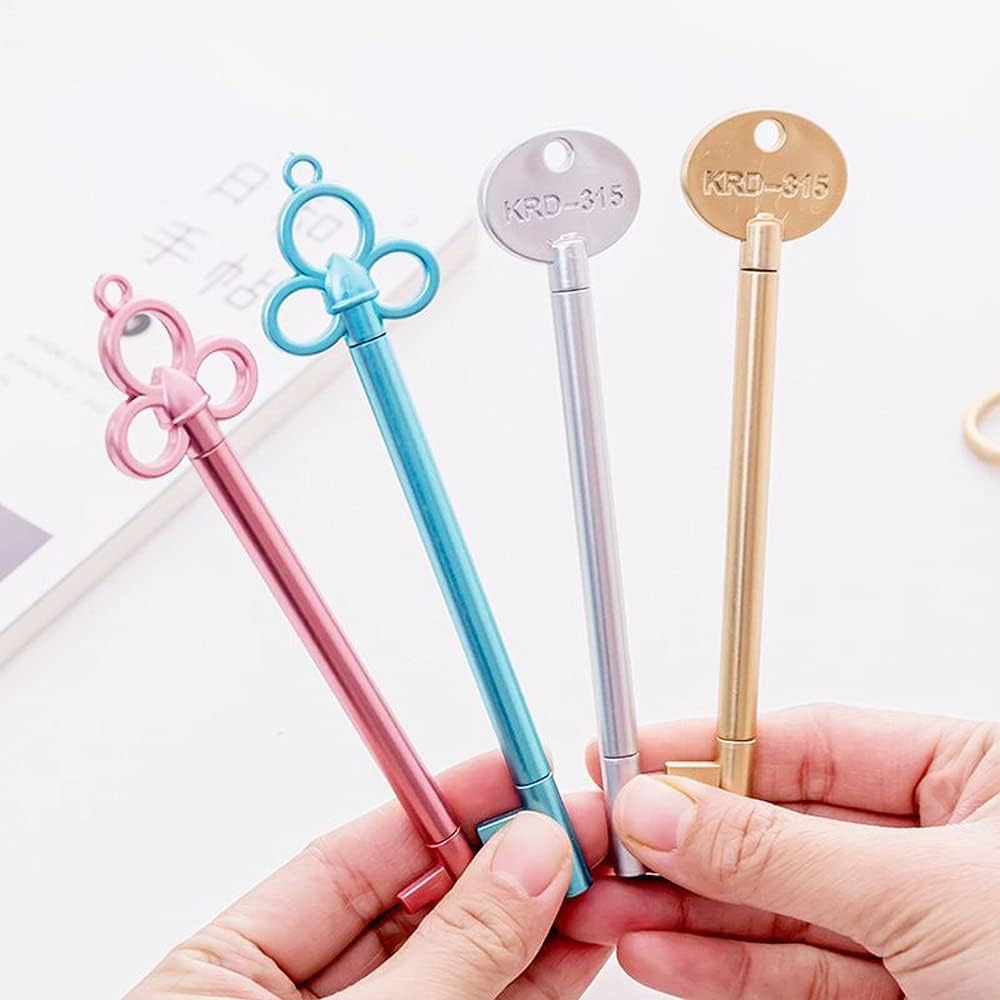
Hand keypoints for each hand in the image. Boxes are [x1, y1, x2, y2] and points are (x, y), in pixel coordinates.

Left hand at [129, 751, 609, 999]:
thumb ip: (448, 954)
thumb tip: (527, 863)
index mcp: (226, 977)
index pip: (352, 857)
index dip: (443, 806)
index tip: (514, 770)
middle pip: (414, 906)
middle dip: (506, 866)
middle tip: (578, 829)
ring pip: (456, 963)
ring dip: (532, 924)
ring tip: (596, 882)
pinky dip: (529, 983)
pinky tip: (574, 949)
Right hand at [562, 704, 999, 998]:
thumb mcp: (928, 895)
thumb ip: (780, 852)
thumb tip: (670, 808)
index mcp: (975, 778)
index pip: (811, 743)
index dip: (713, 749)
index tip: (634, 757)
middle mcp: (943, 849)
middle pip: (783, 827)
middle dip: (691, 840)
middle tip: (611, 840)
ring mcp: (919, 932)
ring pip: (780, 909)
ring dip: (691, 911)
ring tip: (617, 904)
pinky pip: (799, 976)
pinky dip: (726, 970)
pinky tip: (666, 954)